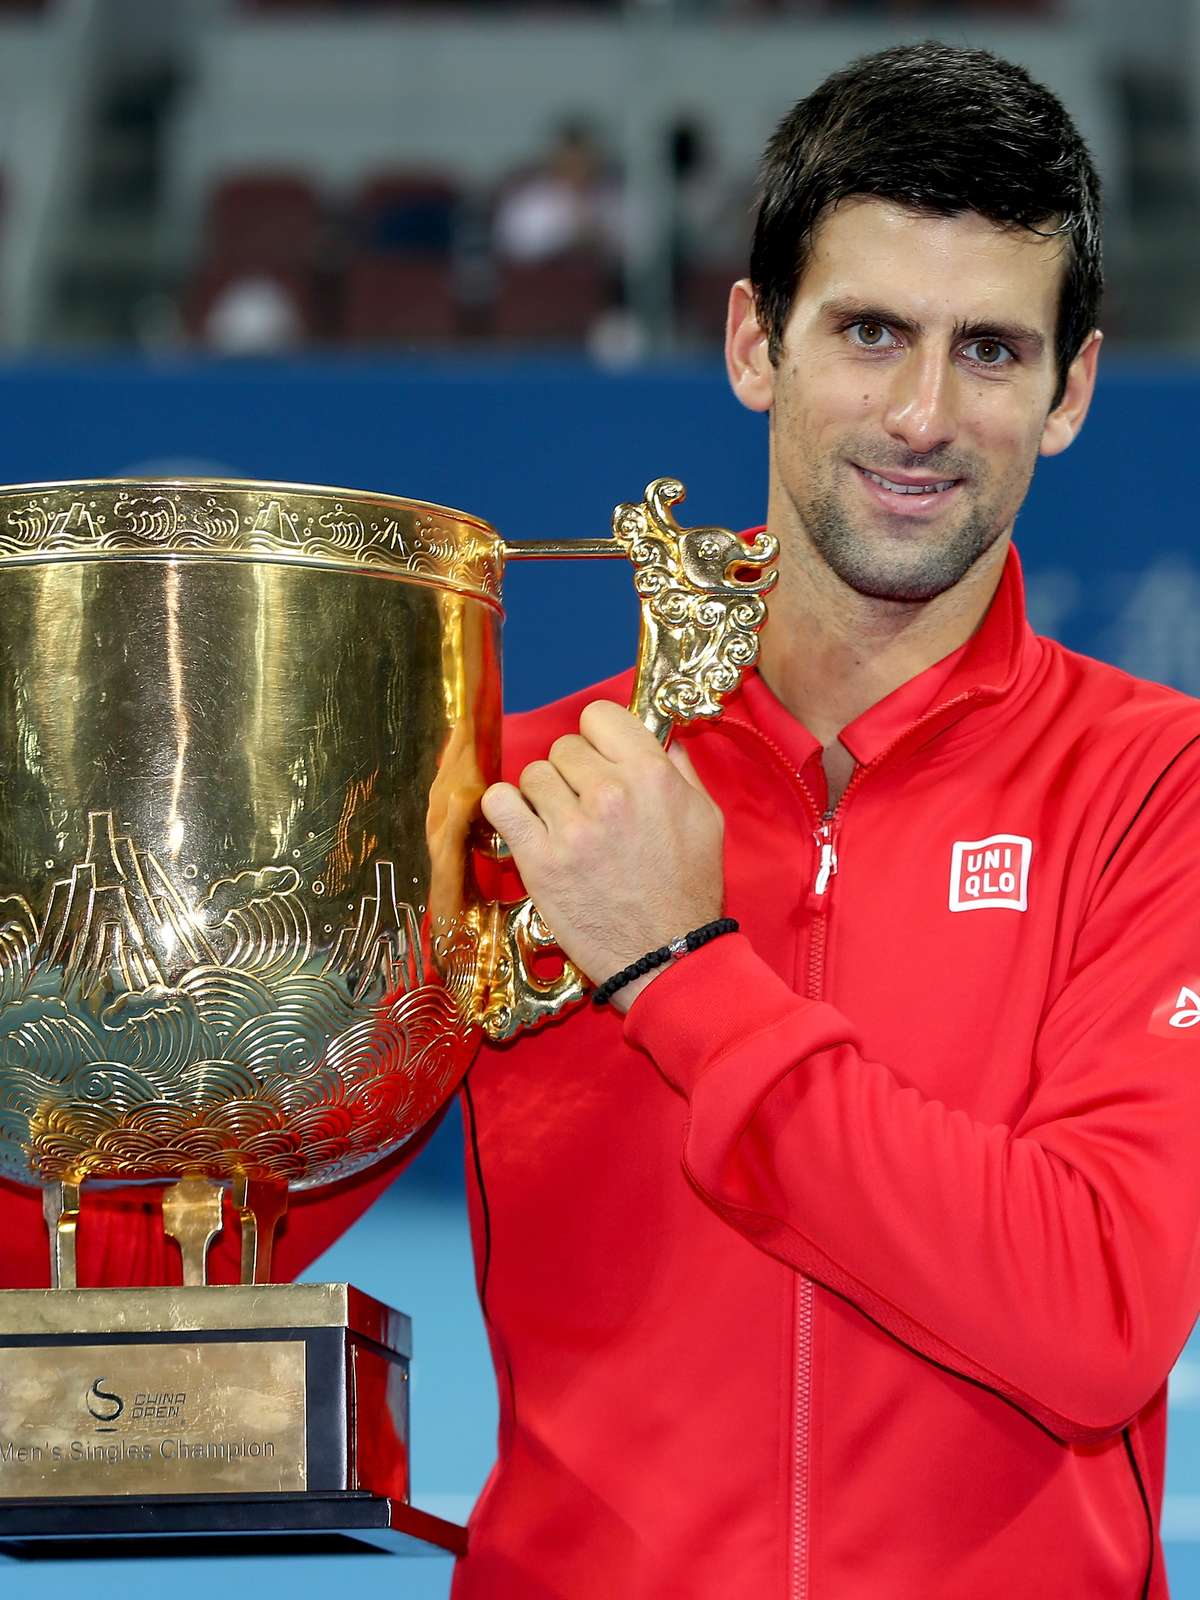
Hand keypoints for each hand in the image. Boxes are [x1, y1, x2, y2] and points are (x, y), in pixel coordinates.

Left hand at [482, 701, 725, 1010]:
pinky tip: (522, 825)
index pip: (598, 715)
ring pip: (532, 775)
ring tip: (561, 826)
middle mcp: (609, 793)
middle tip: (585, 806)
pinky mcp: (540, 861)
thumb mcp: (706, 819)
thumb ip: (681, 772)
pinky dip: (505, 809)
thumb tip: (662, 740)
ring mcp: (572, 827)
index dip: (598, 737)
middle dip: (572, 773)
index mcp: (651, 774)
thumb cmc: (689, 891)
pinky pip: (500, 804)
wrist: (668, 955)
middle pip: (563, 747)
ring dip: (543, 797)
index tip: (600, 761)